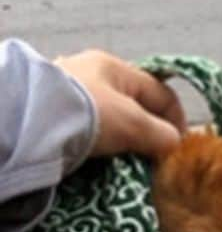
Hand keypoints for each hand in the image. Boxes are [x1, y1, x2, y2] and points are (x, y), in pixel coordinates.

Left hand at [54, 49, 186, 158]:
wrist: (32, 122)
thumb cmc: (88, 113)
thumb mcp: (134, 123)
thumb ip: (163, 135)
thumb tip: (176, 146)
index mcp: (116, 67)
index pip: (163, 93)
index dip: (178, 122)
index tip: (179, 151)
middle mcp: (94, 74)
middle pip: (138, 108)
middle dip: (152, 134)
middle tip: (155, 161)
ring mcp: (74, 93)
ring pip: (116, 121)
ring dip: (128, 143)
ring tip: (130, 163)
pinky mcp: (59, 114)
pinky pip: (93, 131)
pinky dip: (105, 146)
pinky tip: (105, 159)